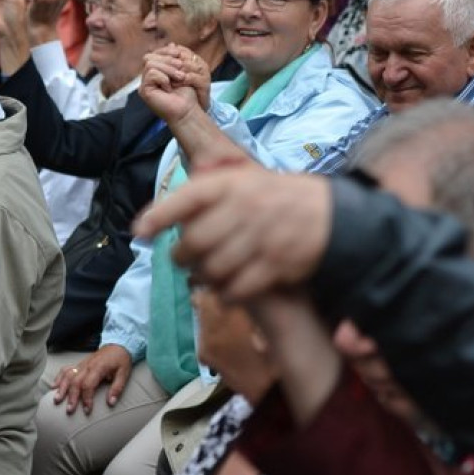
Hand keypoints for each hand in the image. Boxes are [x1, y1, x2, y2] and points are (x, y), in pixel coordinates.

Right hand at [52, 345, 133, 414]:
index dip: (86, 398)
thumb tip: (111, 403)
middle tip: (69, 410)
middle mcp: (88, 365)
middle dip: (71, 397)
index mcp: (99, 367)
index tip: (87, 410)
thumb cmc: (121, 360)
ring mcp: (82, 364)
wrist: (118, 345)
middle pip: (75, 381)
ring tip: (57, 400)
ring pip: (68, 375)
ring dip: (62, 388)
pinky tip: (54, 387)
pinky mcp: (79, 364)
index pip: (89, 384)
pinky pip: (66, 369)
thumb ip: (117, 388)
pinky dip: (59, 377)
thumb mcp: (124, 373)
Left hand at [134, 163, 332, 301]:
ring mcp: (262, 238)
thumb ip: (212, 190)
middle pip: (195, 240)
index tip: (140, 230)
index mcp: (236, 184)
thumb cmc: (282, 198)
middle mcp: (247, 208)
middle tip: (183, 258)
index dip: (161, 214)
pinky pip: (236, 289)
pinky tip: (227, 289)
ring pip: (212, 268)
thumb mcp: (249, 180)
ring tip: (206, 274)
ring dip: (203, 277)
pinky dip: (226, 294)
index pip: (189, 196)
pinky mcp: (276, 266)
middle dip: (181, 255)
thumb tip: (165, 210)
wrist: (333, 217)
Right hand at [140, 44, 212, 123]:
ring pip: (150, 64)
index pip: (154, 53)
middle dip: (168, 60)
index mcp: (156, 71)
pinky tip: (169, 87)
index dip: (166, 51)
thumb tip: (172, 44)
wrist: (188, 110)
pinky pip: (151, 73)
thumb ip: (176, 58)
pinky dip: (163, 78)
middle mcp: (148, 76)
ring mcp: (145, 84)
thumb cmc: (187, 93)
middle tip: (181, 68)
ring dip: (168, 69)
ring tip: (179, 78)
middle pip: (150, 57)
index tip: (180, 54)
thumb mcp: (183, 71)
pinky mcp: (144, 91)